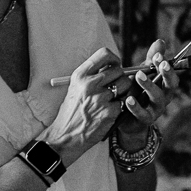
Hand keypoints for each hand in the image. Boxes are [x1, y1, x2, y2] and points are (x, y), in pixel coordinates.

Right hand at [43, 47, 124, 166]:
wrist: (65, 136)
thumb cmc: (71, 112)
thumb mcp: (76, 88)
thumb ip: (92, 76)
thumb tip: (114, 67)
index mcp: (80, 75)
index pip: (104, 54)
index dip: (114, 59)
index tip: (115, 66)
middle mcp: (89, 84)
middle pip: (118, 70)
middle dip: (120, 78)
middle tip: (115, 88)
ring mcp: (100, 98)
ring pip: (125, 85)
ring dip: (123, 92)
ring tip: (112, 100)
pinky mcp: (109, 112)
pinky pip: (124, 102)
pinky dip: (120, 107)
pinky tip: (110, 113)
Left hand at [113, 40, 183, 148]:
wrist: (126, 118)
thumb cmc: (137, 91)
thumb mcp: (143, 74)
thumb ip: (150, 60)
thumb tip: (160, 41)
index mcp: (165, 84)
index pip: (170, 73)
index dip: (166, 64)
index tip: (158, 55)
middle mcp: (165, 97)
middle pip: (171, 85)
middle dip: (167, 74)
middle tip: (160, 63)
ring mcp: (156, 109)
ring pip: (158, 98)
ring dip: (149, 85)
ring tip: (138, 76)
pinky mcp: (145, 120)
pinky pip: (143, 114)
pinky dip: (136, 107)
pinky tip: (128, 99)